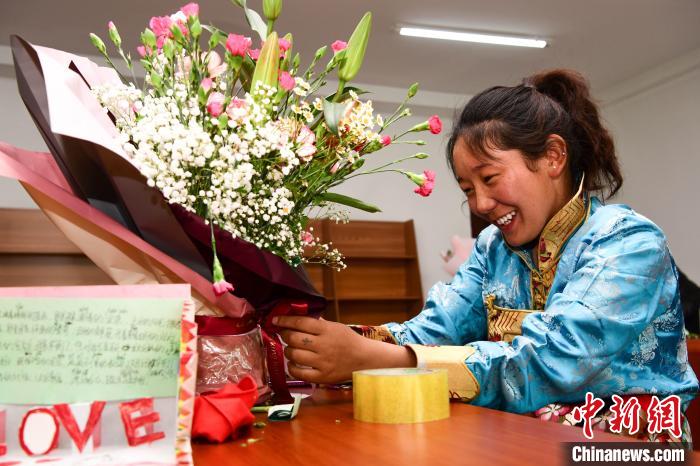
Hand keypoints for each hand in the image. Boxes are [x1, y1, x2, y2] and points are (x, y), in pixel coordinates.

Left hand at [274, 316, 415, 383]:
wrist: (364, 359)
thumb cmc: (348, 340)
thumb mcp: (335, 326)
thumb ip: (317, 323)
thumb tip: (297, 318)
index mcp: (327, 330)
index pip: (300, 322)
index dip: (285, 320)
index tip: (275, 320)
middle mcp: (324, 345)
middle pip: (294, 338)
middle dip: (285, 335)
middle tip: (284, 334)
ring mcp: (322, 362)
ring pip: (294, 355)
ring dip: (288, 351)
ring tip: (291, 349)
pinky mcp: (322, 376)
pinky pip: (299, 373)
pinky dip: (292, 367)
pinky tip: (293, 363)